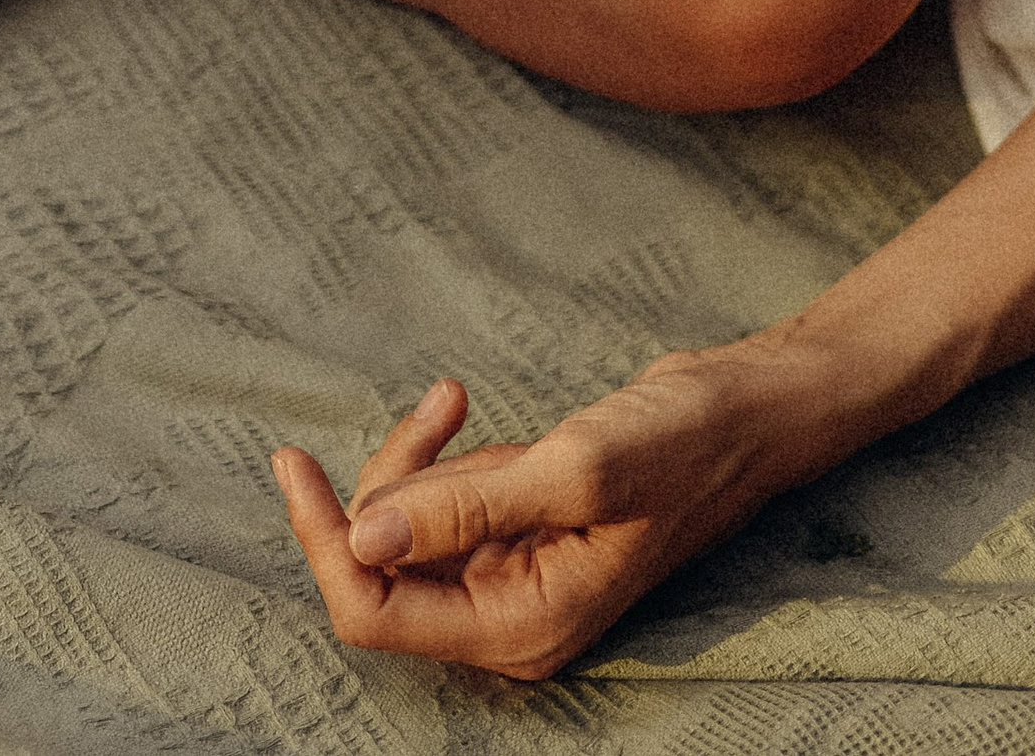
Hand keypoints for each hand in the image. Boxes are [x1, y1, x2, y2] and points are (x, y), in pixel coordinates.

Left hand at [271, 348, 774, 681]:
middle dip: (390, 482)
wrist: (740, 413)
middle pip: (381, 571)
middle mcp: (508, 621)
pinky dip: (439, 456)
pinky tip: (465, 410)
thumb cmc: (678, 443)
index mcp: (522, 628)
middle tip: (439, 410)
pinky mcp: (512, 540)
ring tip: (462, 404)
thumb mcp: (575, 468)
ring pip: (403, 530)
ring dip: (417, 460)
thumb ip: (464, 508)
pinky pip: (437, 506)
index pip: (375, 613)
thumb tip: (361, 541)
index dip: (326, 543)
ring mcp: (509, 582)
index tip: (293, 462)